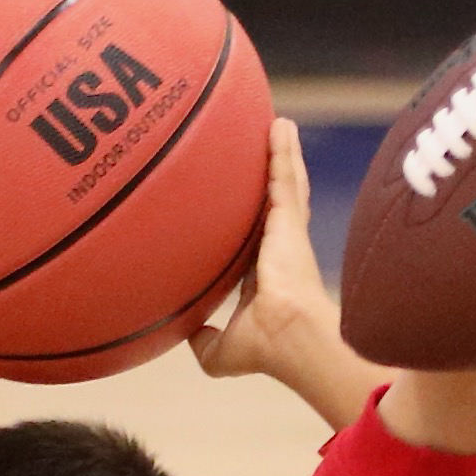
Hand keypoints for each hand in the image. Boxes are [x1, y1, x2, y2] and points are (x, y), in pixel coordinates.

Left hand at [186, 120, 390, 432]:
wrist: (287, 336)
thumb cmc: (263, 347)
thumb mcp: (222, 351)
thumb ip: (204, 342)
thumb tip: (186, 335)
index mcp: (267, 274)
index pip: (259, 240)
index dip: (256, 225)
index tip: (245, 208)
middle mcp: (280, 248)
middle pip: (278, 204)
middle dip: (275, 178)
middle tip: (271, 150)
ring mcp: (288, 231)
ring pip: (285, 183)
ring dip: (282, 155)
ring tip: (279, 127)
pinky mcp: (290, 219)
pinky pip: (284, 175)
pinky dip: (282, 150)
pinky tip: (280, 125)